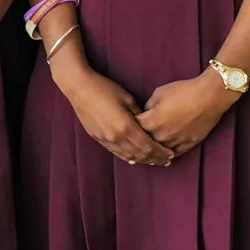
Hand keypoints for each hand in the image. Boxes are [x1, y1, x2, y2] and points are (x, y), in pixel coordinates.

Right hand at [56, 63, 172, 166]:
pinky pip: (115, 152)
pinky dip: (126, 157)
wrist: (80, 88)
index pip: (148, 146)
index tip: (170, 154)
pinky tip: (133, 159)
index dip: (160, 152)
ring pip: (128, 156)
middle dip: (154, 159)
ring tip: (152, 162)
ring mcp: (106, 139)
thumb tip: (148, 125)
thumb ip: (140, 115)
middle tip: (166, 161)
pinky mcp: (98, 138)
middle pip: (140, 154)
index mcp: (126, 126)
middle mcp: (116, 137)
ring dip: (142, 160)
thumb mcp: (127, 99)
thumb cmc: (105, 89)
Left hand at [137, 70, 239, 156]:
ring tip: (148, 152)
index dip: (130, 126)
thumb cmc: (184, 91)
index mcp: (151, 122)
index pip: (133, 128)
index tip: (127, 126)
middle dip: (140, 140)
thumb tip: (145, 114)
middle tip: (136, 141)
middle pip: (145, 142)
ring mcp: (175, 142)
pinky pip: (175, 153)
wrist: (209, 96)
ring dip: (154, 151)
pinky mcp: (189, 145)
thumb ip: (148, 106)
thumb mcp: (159, 93)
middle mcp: (161, 135)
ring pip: (160, 152)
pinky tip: (165, 155)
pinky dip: (169, 154)